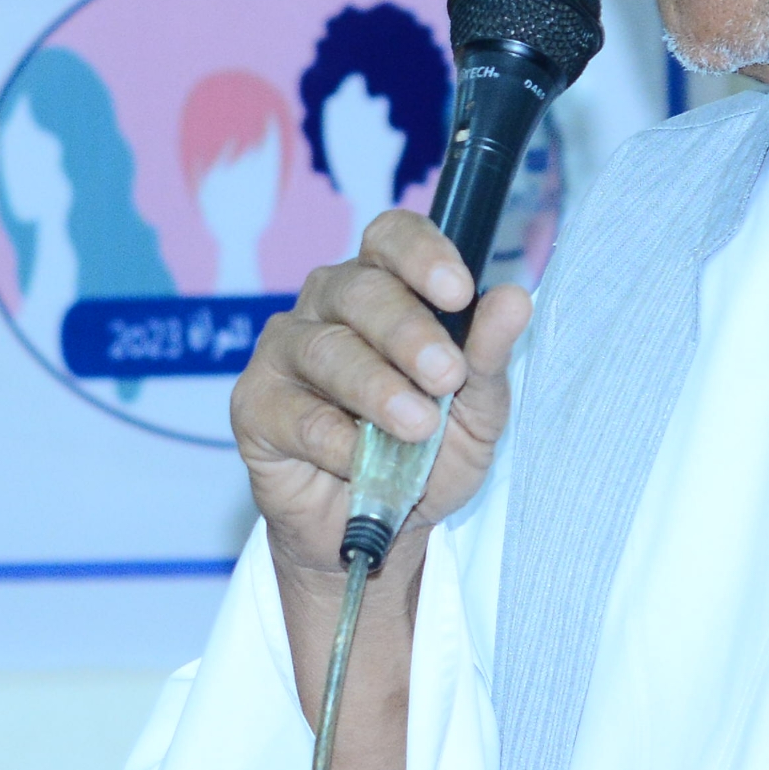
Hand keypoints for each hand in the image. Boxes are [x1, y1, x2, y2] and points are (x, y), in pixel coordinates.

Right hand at [230, 210, 531, 587]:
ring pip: (326, 349)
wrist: (376, 531)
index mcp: (382, 288)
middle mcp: (327, 306)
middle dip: (408, 332)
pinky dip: (338, 440)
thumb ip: (488, 358)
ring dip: (377, 388)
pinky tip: (363, 461)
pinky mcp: (254, 405)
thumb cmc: (423, 453)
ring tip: (418, 426)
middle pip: (360, 290)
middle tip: (446, 376)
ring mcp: (283, 353)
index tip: (459, 291)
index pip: (391, 238)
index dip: (421, 254)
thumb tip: (514, 299)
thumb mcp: (475, 413)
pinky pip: (296, 413)